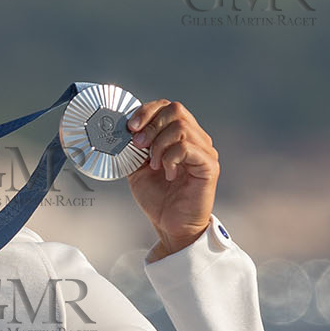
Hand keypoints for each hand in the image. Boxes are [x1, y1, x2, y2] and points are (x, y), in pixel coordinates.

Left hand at [125, 99, 218, 260]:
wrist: (169, 224)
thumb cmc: (157, 196)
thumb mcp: (136, 166)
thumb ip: (132, 146)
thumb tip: (120, 129)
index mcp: (178, 135)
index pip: (167, 106)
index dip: (147, 111)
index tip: (130, 127)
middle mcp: (195, 139)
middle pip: (176, 110)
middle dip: (151, 125)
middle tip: (138, 146)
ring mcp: (204, 151)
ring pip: (181, 128)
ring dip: (159, 145)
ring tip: (154, 165)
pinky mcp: (209, 166)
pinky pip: (188, 148)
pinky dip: (170, 158)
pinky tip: (167, 173)